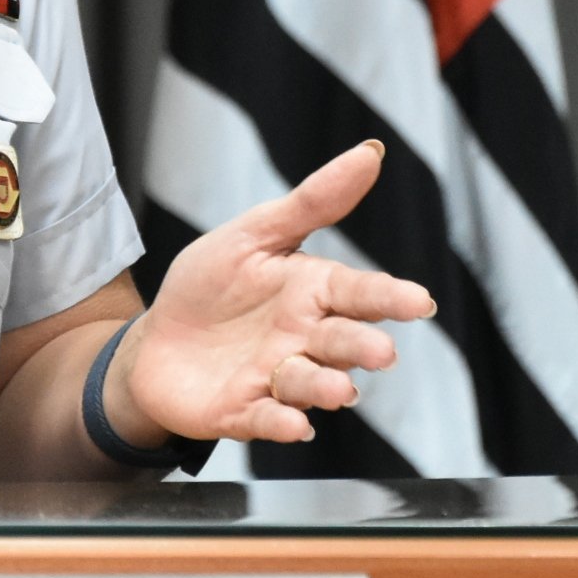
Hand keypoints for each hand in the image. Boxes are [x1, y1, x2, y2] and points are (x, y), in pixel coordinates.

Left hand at [109, 140, 435, 445]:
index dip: (389, 298)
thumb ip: (313, 201)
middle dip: (362, 347)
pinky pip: (265, 419)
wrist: (157, 342)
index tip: (420, 302)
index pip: (357, 291)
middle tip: (381, 353)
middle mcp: (303, 338)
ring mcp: (275, 378)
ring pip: (309, 384)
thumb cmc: (211, 286)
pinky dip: (280, 423)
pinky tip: (292, 423)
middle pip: (341, 341)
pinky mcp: (243, 412)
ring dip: (324, 387)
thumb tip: (370, 153)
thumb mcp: (255, 234)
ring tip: (340, 390)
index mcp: (311, 291)